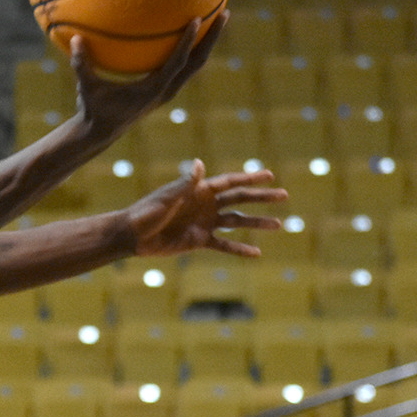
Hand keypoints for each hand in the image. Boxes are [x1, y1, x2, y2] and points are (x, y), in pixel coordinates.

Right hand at [72, 12, 226, 139]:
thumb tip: (74, 38)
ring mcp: (168, 91)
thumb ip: (81, 65)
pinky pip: (184, 66)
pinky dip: (191, 49)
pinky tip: (191, 31)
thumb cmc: (93, 109)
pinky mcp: (164, 89)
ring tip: (218, 19)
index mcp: (152, 89)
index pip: (177, 63)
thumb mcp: (86, 87)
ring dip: (207, 44)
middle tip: (224, 14)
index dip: (188, 42)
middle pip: (198, 63)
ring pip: (195, 66)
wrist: (101, 133)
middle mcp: (166, 90)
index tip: (197, 19)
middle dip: (212, 39)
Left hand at [127, 162, 283, 258]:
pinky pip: (224, 245)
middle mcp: (205, 205)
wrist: (133, 235)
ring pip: (237, 222)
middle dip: (262, 198)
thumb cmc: (146, 212)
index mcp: (199, 190)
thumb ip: (185, 183)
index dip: (250, 178)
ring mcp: (204, 222)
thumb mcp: (167, 197)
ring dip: (257, 223)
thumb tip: (199, 164)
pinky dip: (240, 249)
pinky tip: (257, 253)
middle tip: (284, 196)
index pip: (230, 182)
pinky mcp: (199, 240)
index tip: (269, 175)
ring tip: (278, 225)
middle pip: (240, 199)